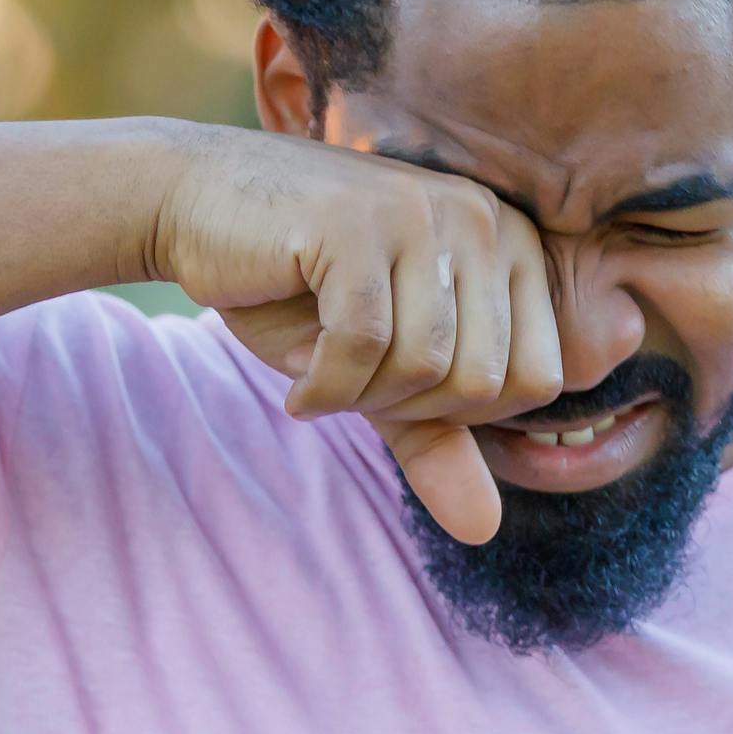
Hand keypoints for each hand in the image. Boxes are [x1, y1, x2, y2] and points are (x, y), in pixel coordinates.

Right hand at [141, 126, 563, 543]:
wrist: (196, 205)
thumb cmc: (295, 288)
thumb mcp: (379, 373)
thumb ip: (436, 441)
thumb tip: (483, 528)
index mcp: (511, 247)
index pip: (536, 379)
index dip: (460, 412)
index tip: (394, 386)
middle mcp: (482, 220)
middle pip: (485, 381)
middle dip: (407, 406)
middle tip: (351, 381)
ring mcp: (420, 213)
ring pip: (427, 366)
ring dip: (360, 396)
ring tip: (319, 369)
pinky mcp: (356, 223)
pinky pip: (363, 345)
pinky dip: (324, 385)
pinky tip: (296, 377)